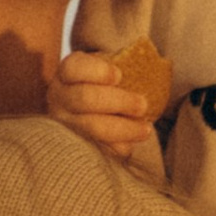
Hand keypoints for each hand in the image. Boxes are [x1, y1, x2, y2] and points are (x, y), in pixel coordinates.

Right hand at [49, 48, 164, 178]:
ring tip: (145, 129)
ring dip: (123, 129)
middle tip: (143, 105)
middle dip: (119, 102)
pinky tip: (130, 144)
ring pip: (91, 128)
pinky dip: (117, 148)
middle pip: (85, 98)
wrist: (90, 113)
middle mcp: (59, 97)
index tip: (119, 75)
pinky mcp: (73, 148)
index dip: (97, 71)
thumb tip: (156, 64)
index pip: (74, 68)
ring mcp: (64, 124)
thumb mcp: (108, 70)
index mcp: (67, 74)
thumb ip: (123, 66)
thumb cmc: (105, 87)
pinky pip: (97, 150)